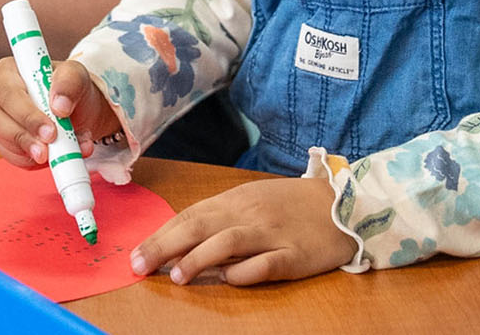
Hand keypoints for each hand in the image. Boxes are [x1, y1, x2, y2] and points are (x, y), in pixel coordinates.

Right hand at [0, 56, 122, 167]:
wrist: (79, 109)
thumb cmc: (72, 87)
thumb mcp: (77, 76)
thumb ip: (70, 83)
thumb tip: (59, 106)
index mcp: (8, 71)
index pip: (9, 93)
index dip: (27, 115)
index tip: (50, 131)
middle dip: (24, 137)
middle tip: (48, 150)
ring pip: (1, 140)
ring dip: (30, 152)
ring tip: (57, 154)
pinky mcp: (3, 141)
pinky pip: (11, 156)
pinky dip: (31, 161)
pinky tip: (51, 157)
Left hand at [129, 176, 358, 285]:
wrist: (344, 202)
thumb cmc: (291, 204)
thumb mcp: (252, 201)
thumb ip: (220, 218)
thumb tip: (182, 240)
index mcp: (236, 199)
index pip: (190, 215)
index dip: (160, 235)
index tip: (135, 254)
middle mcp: (250, 214)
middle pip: (200, 227)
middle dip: (165, 246)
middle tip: (139, 266)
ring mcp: (273, 234)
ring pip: (228, 243)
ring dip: (198, 259)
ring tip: (175, 277)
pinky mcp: (295, 256)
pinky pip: (265, 264)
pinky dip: (244, 272)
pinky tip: (229, 279)